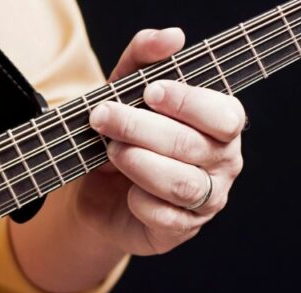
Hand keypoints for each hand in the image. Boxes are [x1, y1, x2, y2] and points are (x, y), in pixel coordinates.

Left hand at [78, 28, 245, 255]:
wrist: (96, 191)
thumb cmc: (122, 135)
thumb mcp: (124, 91)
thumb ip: (143, 59)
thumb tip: (171, 37)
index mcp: (220, 123)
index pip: (223, 113)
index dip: (187, 102)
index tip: (149, 91)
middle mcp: (222, 161)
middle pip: (189, 145)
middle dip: (139, 128)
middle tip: (102, 118)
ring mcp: (206, 199)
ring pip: (179, 183)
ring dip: (137, 163)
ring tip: (111, 151)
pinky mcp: (181, 228)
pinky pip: (163, 215)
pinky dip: (138, 200)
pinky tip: (124, 190)